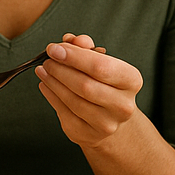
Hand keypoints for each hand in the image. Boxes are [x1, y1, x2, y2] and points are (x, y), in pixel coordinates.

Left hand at [35, 33, 143, 147]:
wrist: (110, 117)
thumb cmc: (103, 82)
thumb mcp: (100, 61)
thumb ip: (85, 47)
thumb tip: (69, 40)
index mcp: (131, 81)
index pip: (101, 67)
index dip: (74, 56)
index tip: (54, 48)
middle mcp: (123, 105)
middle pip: (85, 85)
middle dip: (61, 70)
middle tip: (47, 60)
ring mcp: (106, 124)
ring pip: (72, 100)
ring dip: (53, 82)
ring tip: (43, 70)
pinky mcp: (88, 134)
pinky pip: (64, 112)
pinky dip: (51, 95)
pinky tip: (45, 85)